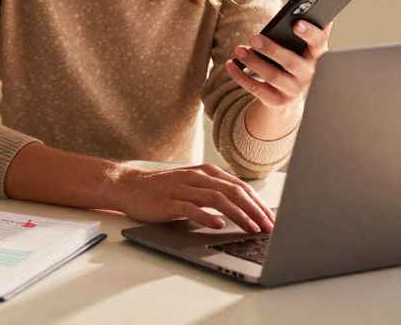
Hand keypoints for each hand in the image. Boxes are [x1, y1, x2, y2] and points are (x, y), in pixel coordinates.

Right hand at [109, 163, 275, 232]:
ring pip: (217, 199)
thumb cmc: (163, 189)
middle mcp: (197, 177)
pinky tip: (219, 225)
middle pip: (233, 191)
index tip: (271, 219)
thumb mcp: (192, 185)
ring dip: (238, 214)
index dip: (258, 203)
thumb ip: (214, 192)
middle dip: (254, 210)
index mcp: (206, 172)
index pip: (240, 187)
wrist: (129, 186)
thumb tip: (244, 208)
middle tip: (268, 227)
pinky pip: (191, 208)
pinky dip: (207, 216)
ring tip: (252, 228)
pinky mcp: (169, 202)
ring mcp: (183, 188)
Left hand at [226, 20, 332, 109]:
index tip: (296, 23)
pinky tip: (230, 64)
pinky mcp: (276, 101)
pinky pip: (256, 88)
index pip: (319, 43)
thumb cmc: (295, 60)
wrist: (288, 94)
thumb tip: (327, 19)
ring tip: (238, 49)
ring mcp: (293, 90)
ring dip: (253, 62)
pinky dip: (241, 76)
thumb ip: (313, 34)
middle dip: (271, 49)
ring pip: (272, 76)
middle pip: (291, 62)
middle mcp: (308, 75)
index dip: (309, 33)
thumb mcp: (305, 49)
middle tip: (253, 38)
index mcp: (317, 57)